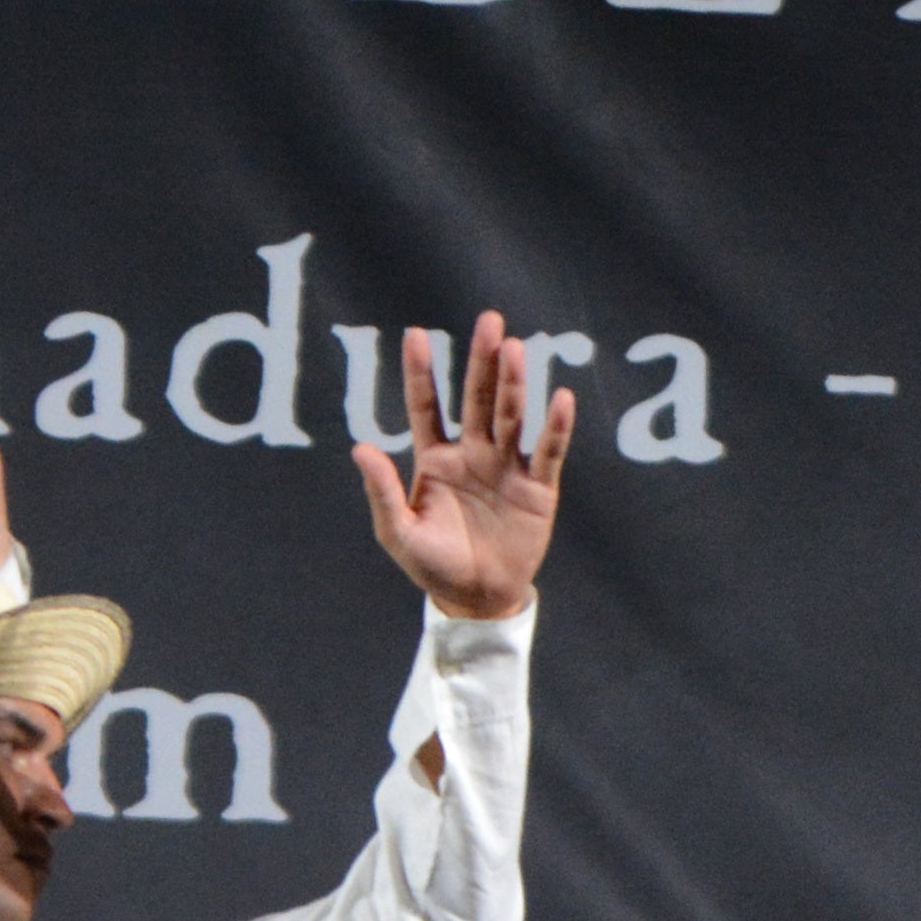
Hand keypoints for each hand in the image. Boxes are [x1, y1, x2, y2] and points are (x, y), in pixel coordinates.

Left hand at [357, 311, 573, 622]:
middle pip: (477, 399)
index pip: (427, 407)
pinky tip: (560, 397)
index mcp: (436, 459)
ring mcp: (507, 468)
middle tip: (489, 321)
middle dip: (482, 361)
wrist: (477, 599)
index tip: (416, 335)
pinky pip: (547, 452)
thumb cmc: (433, 565)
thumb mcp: (398, 532)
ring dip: (514, 384)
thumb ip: (382, 491)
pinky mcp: (537, 489)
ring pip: (511, 417)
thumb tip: (360, 447)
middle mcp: (474, 454)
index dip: (422, 372)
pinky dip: (555, 427)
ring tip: (515, 348)